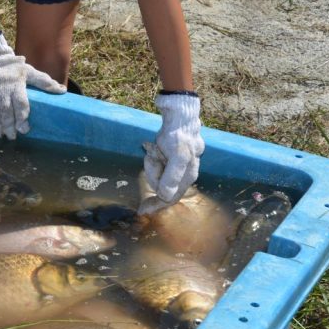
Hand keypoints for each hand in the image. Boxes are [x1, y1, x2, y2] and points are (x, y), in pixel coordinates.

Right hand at [0, 33, 65, 139]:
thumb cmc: (11, 66)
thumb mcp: (28, 71)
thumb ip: (44, 82)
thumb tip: (62, 90)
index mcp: (16, 86)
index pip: (21, 106)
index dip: (22, 119)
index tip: (24, 129)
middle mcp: (3, 92)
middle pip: (7, 113)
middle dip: (9, 127)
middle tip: (12, 136)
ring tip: (0, 135)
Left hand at [143, 93, 203, 207]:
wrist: (179, 118)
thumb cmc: (180, 137)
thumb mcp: (178, 157)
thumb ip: (172, 177)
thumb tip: (165, 196)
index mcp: (187, 178)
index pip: (170, 198)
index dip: (156, 205)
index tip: (141, 211)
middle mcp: (182, 175)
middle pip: (161, 186)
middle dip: (153, 172)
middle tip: (153, 155)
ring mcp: (175, 168)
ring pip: (157, 175)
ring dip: (152, 162)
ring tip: (154, 149)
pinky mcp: (168, 160)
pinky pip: (155, 165)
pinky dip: (152, 158)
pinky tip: (153, 148)